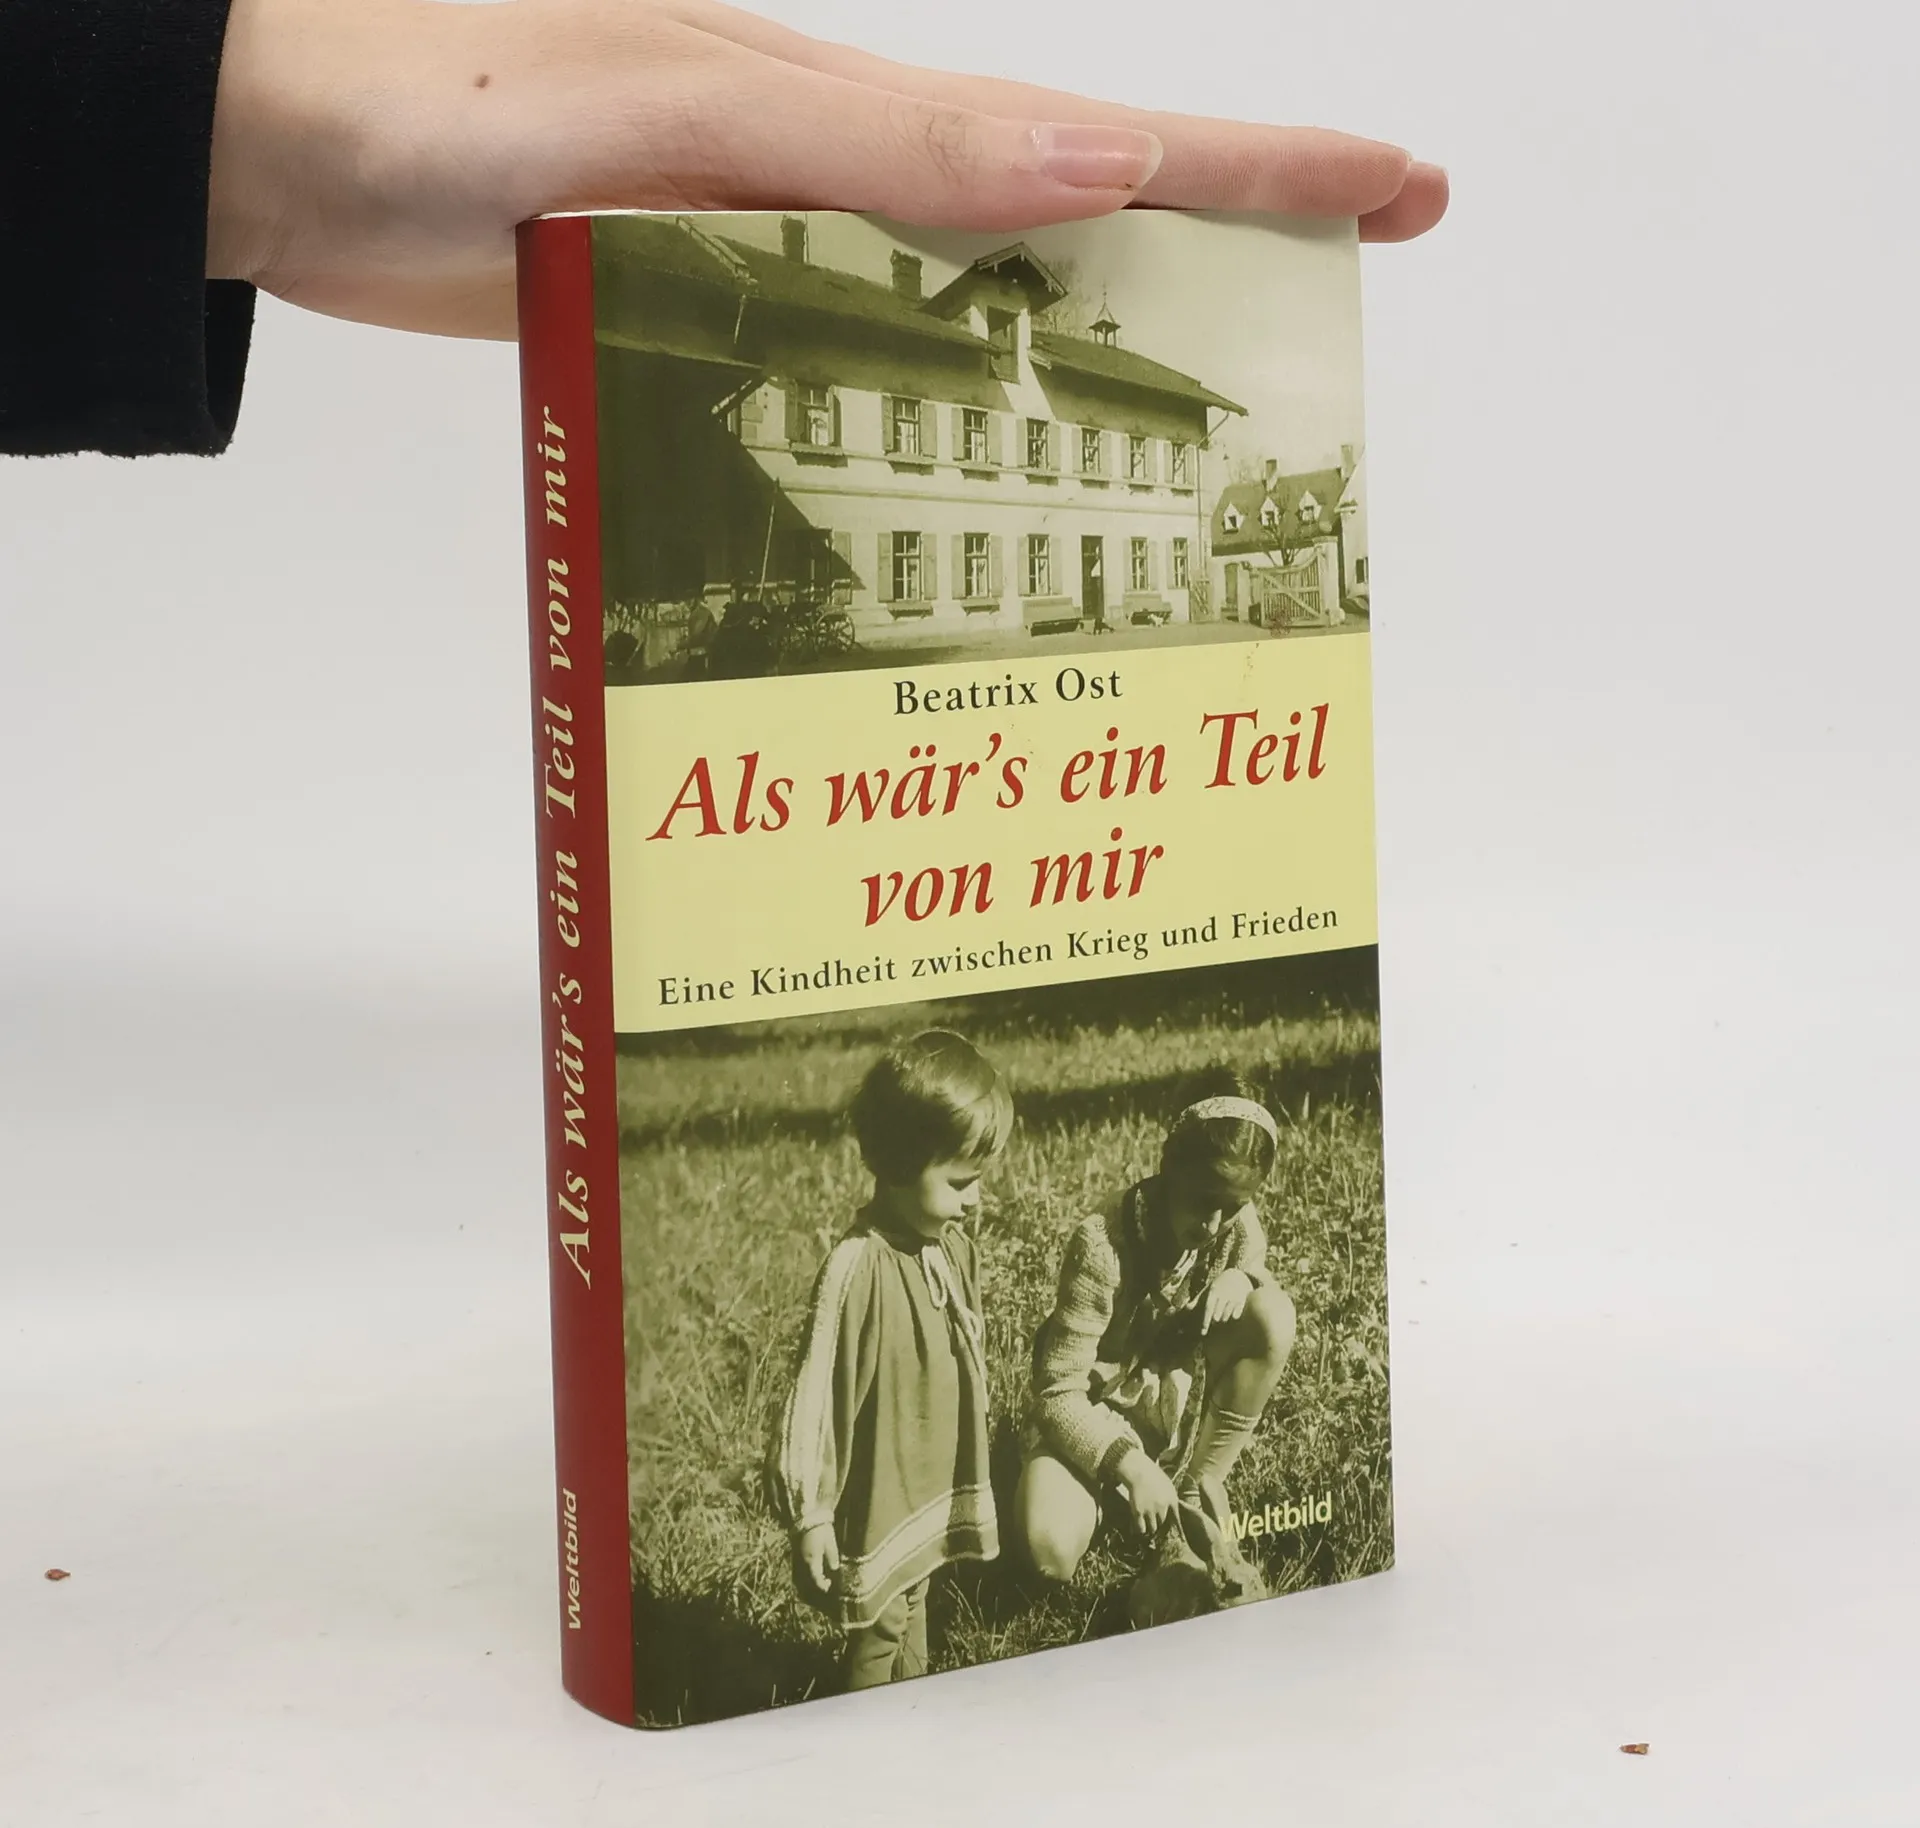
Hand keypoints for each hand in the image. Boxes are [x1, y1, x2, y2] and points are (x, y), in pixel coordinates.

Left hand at [208, 0, 1447, 338]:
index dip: (1260, 164)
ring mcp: (770, 252)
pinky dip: (935, 412)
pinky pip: (856, 367)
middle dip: (1216, 257)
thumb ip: (864, 146)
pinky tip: (969, 464)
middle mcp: (830, 182)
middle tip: (1345, 297)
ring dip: (1086, 361)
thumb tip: (1084, 164)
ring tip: (1198, 429)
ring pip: (969, 315)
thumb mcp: (661, 105)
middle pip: (1066, 229)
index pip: (1102, 141)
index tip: (1400, 184)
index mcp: (846, 118)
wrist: (267, 148)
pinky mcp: (700, 313)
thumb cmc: (424, 95)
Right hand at [797, 1522, 840, 1597]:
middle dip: (815, 1584)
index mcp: (812, 1560)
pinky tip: (811, 1568)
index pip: (816, 1579)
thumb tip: (834, 1568)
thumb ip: (833, 1557)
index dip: (822, 1585)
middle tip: (825, 1582)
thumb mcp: (830, 1542)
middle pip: (807, 1579)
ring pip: (800, 1574)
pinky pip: (798, 1567)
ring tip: (818, 1577)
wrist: (807, 1516)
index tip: (829, 1585)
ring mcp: (798, 1556)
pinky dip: (804, 1572)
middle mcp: (803, 1561)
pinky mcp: (795, 1551)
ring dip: (809, 1579)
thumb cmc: (820, 1529)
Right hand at [1115, 1450, 1179, 1539]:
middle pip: (1164, 1526)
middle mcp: (1162, 1507)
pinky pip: (1141, 1528)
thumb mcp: (1169, 1486)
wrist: (1139, 1471)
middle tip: (1158, 1532)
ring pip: (1153, 1529)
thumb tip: (1175, 1513)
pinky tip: (1140, 1528)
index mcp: (1172, 1501)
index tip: (1172, 1534)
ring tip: (1148, 1531)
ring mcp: (1150, 1510)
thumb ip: (1172, 1500)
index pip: (1176, 1520)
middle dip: (1161, 1529)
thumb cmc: (1154, 1476)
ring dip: (1151, 1529)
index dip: (1174, 1528)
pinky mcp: (1138, 1512)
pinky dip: (1140, 1530)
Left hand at [1201, 1268, 1255, 1332]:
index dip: (1205, 1321)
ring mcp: (1233, 1297)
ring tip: (1223, 1316)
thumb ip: (1197, 1300)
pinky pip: (1236, 1315)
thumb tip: (1186, 1308)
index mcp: (1213, 1291)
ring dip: (1224, 1319)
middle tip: (1215, 1320)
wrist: (1237, 1274)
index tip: (1203, 1332)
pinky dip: (1234, 1316)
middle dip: (1215, 1319)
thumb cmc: (1219, 1285)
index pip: (1208, 1308)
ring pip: (1227, 1316)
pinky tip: (1233, 1315)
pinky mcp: (1242, 1300)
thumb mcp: (1208, 1290)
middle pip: (1217, 1314)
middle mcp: (1223, 1294)